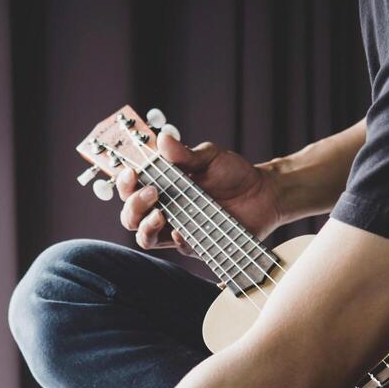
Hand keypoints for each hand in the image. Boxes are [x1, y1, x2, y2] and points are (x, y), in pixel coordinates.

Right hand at [116, 131, 283, 252]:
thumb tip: (162, 139)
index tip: (131, 172)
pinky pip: (178, 248)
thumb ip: (186, 154)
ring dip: (146, 227)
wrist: (265, 194)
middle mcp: (164, 209)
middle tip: (151, 191)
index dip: (123, 183)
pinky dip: (177, 239)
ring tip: (160, 214)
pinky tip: (184, 230)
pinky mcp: (196, 245)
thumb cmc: (233, 173)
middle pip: (130, 216)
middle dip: (133, 205)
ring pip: (145, 238)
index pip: (129, 189)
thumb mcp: (210, 157)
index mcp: (161, 186)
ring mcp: (178, 229)